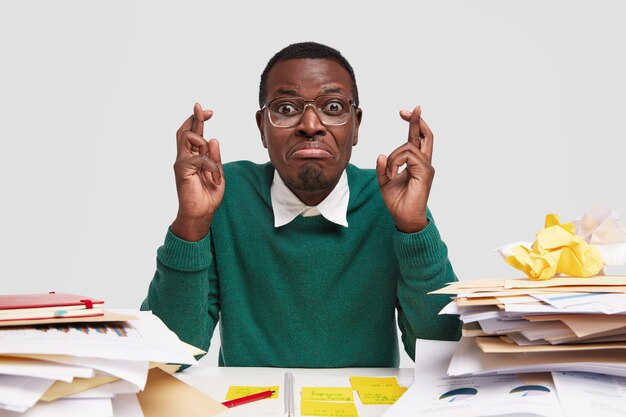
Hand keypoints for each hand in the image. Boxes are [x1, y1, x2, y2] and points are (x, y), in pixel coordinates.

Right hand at [170, 103, 224, 240]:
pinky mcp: (181, 169)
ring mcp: (182, 162)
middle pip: (185, 130)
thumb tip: (214, 139)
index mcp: (194, 157)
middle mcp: (185, 157)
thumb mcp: (218, 174)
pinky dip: (211, 166)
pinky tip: (214, 178)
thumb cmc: (208, 195)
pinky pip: (198, 157)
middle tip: (200, 107)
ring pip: (188, 137)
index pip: (193, 134)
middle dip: (194, 117)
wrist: (201, 214)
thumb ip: (215, 157)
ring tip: (212, 165)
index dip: (198, 120)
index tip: (209, 112)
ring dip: (204, 144)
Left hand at [376, 106, 433, 232]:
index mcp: (415, 163)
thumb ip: (383, 167)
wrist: (405, 218)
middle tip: (407, 110)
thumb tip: (381, 155)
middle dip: (416, 120)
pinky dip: (395, 163)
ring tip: (389, 173)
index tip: (405, 112)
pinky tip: (392, 174)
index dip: (414, 124)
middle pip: (425, 135)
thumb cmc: (397, 201)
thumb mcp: (384, 182)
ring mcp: (426, 167)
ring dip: (393, 157)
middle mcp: (423, 163)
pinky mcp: (425, 172)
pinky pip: (408, 156)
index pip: (417, 139)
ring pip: (408, 146)